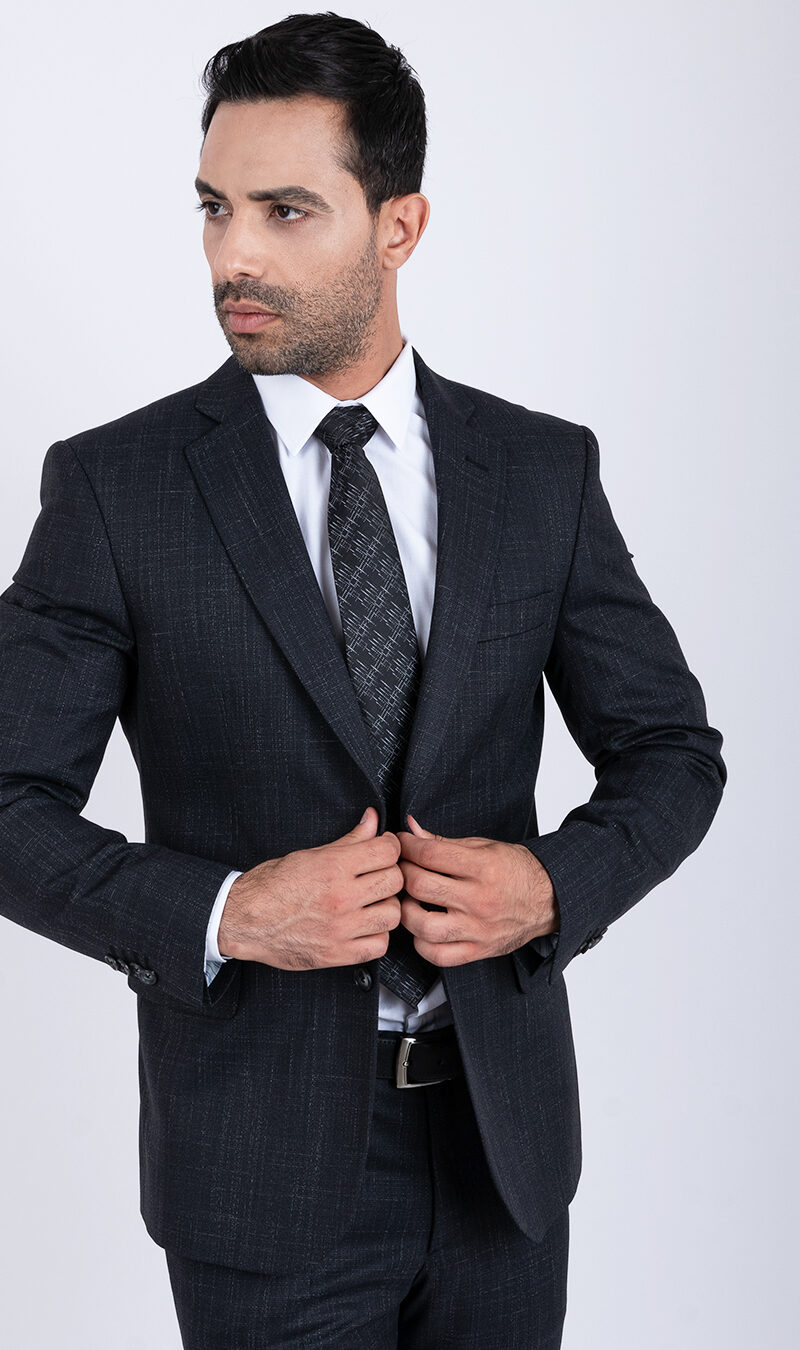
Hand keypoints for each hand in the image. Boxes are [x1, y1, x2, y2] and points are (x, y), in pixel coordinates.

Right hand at [217, 807, 402, 968]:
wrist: (244, 919)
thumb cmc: (272, 885)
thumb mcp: (309, 854)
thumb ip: (348, 839)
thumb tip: (372, 819)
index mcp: (333, 867)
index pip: (387, 851)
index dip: (390, 846)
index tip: (383, 849)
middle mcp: (340, 898)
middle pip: (395, 881)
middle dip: (390, 874)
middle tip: (378, 875)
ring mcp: (340, 928)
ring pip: (393, 914)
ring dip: (386, 906)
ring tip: (372, 902)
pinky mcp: (337, 954)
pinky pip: (379, 946)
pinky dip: (376, 936)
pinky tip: (364, 926)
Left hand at [396, 814, 558, 966]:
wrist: (549, 899)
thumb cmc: (516, 870)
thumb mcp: (483, 847)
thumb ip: (443, 842)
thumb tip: (411, 828)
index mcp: (483, 867)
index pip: (429, 854)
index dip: (406, 846)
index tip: (400, 844)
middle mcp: (480, 899)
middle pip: (421, 886)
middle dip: (401, 873)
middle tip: (399, 869)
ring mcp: (478, 928)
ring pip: (424, 925)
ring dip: (406, 911)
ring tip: (408, 901)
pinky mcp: (478, 949)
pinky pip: (439, 955)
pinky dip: (421, 944)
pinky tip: (421, 930)